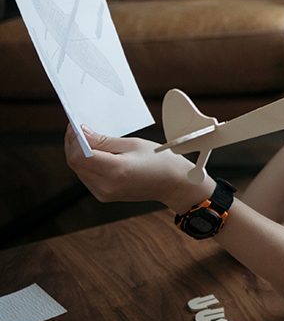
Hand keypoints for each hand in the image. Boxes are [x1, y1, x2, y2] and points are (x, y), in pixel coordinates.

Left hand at [63, 126, 211, 212]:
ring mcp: (103, 193)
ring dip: (78, 153)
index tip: (75, 125)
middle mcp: (106, 185)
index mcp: (116, 170)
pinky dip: (85, 163)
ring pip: (78, 170)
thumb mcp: (134, 144)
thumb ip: (105, 140)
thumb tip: (82, 133)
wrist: (174, 184)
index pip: (80, 155)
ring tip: (87, 139)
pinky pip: (85, 177)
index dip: (74, 139)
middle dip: (73, 144)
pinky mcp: (103, 195)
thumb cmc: (160, 161)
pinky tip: (94, 153)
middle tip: (78, 129)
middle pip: (75, 163)